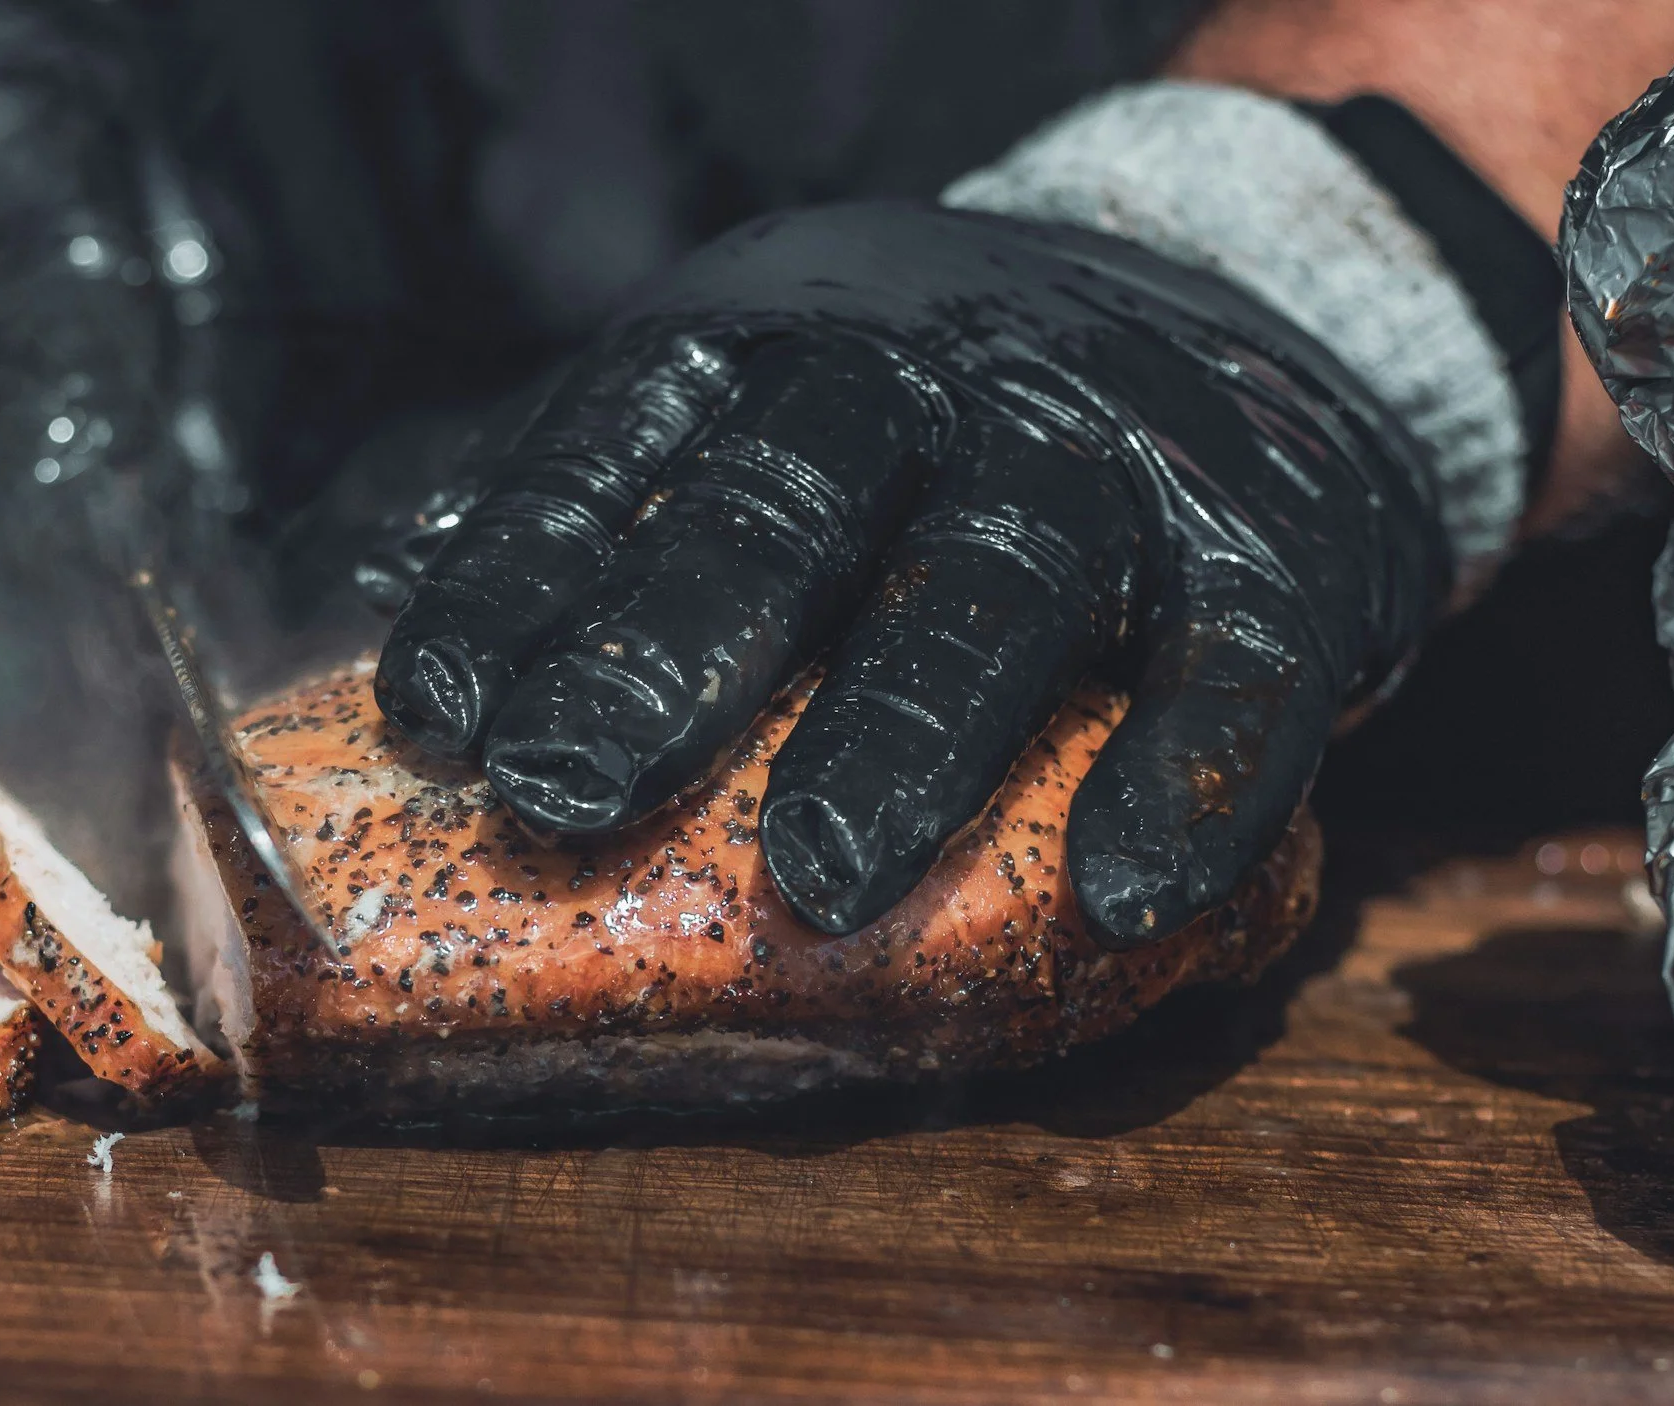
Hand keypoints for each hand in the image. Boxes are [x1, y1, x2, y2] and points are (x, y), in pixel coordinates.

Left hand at [373, 204, 1448, 943]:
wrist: (1235, 283)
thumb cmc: (927, 413)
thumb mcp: (759, 390)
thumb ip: (607, 498)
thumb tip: (400, 606)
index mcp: (776, 340)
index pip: (618, 440)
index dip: (521, 574)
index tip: (438, 712)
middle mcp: (932, 375)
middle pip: (790, 505)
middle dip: (673, 652)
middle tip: (569, 789)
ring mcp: (1105, 455)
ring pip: (997, 583)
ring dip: (905, 733)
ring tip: (818, 876)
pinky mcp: (1273, 548)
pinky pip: (1240, 665)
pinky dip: (1189, 778)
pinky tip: (1123, 895)